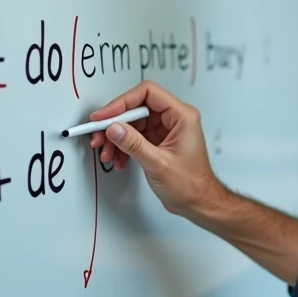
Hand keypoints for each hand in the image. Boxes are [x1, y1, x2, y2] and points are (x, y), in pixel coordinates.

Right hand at [89, 80, 221, 216]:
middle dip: (115, 123)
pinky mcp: (159, 141)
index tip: (104, 115)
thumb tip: (114, 127)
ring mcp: (166, 129)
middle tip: (99, 136)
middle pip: (137, 108)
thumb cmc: (191, 184)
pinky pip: (135, 136)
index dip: (122, 102)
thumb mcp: (158, 164)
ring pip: (133, 123)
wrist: (198, 203)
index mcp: (182, 116)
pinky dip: (123, 146)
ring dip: (116, 138)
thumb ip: (134, 144)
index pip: (148, 93)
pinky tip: (118, 160)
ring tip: (107, 153)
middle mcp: (175, 118)